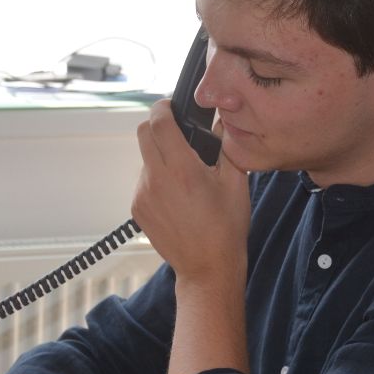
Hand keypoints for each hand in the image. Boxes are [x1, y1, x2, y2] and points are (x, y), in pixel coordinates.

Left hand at [132, 99, 249, 284]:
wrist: (208, 267)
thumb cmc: (226, 228)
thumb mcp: (236, 182)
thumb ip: (227, 146)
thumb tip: (222, 121)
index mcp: (182, 169)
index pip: (159, 122)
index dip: (163, 107)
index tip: (170, 106)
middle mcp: (156, 179)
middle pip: (143, 133)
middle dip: (157, 125)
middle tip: (176, 131)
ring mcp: (143, 195)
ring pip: (144, 158)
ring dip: (159, 155)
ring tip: (183, 174)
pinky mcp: (138, 209)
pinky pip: (143, 181)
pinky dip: (156, 178)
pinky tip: (176, 195)